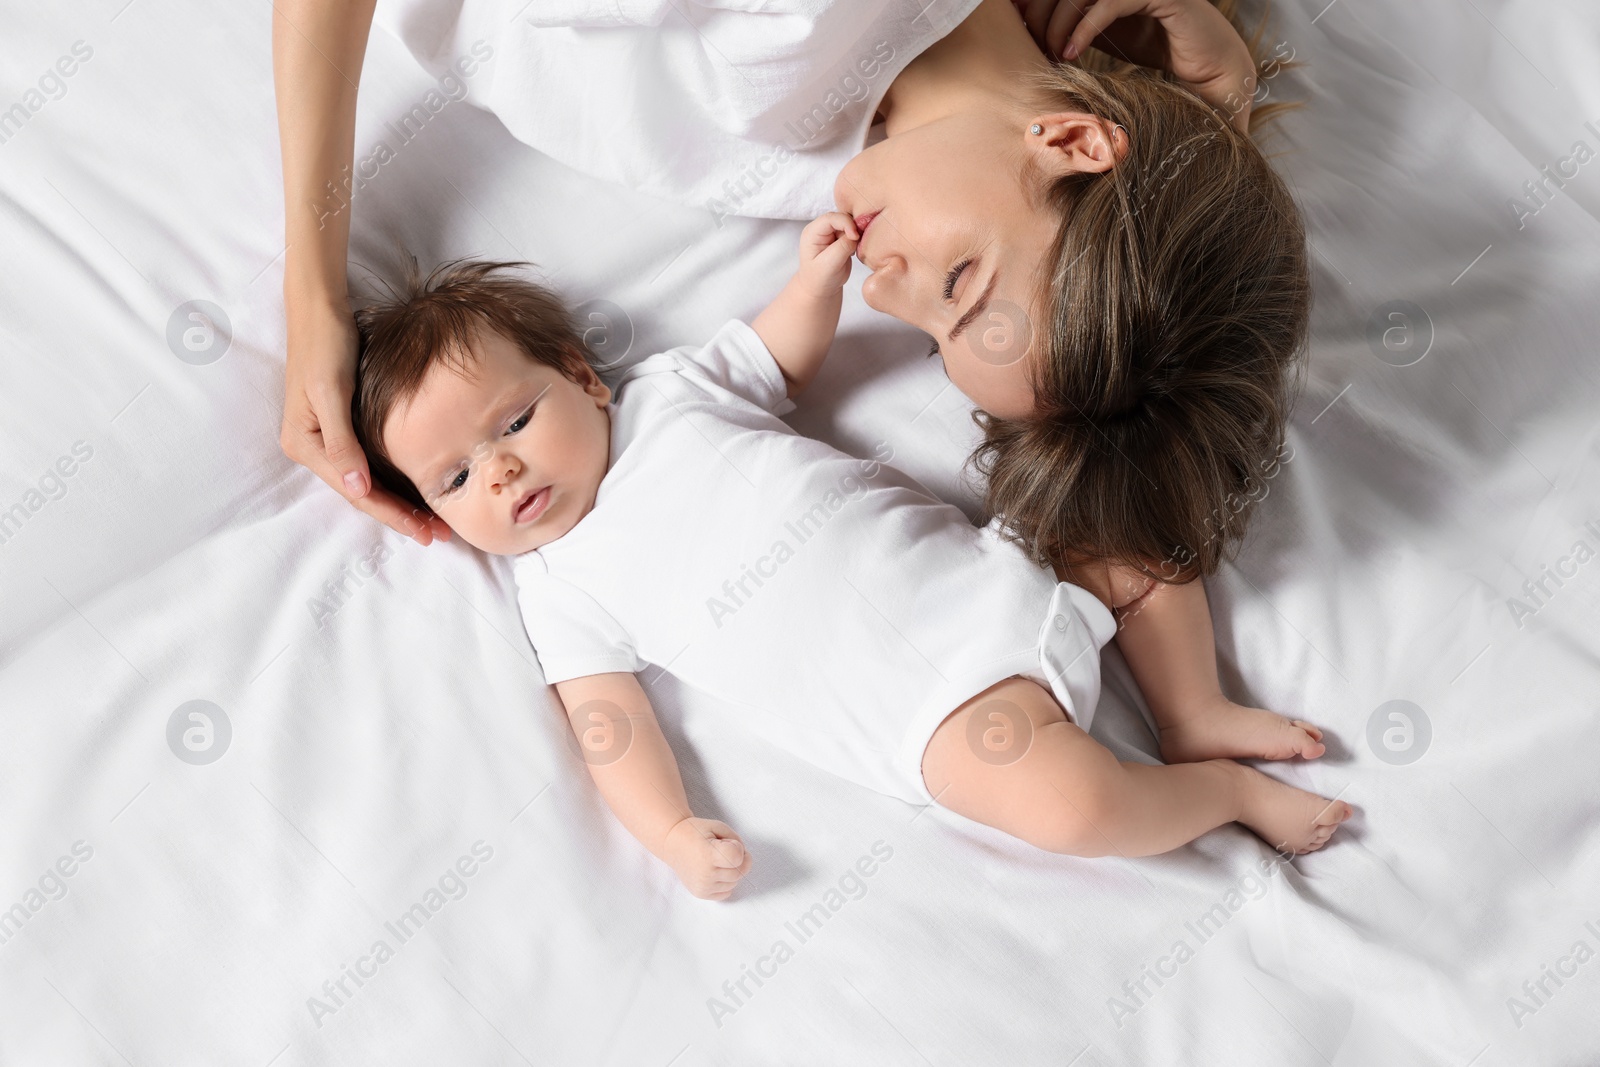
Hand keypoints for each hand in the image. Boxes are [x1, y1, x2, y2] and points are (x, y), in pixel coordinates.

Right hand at [281, 293, 451, 544]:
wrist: (319, 308)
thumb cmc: (325, 344)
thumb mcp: (331, 391)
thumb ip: (342, 441)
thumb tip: (356, 486)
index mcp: (306, 445)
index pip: (356, 493)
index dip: (392, 514)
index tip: (424, 531)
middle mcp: (314, 449)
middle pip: (363, 494)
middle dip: (400, 517)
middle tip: (438, 536)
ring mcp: (327, 439)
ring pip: (368, 484)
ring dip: (400, 504)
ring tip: (434, 523)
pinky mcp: (341, 427)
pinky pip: (371, 465)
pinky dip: (394, 481)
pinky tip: (418, 490)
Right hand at [660, 817, 751, 900]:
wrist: (672, 842)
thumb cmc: (696, 832)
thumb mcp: (719, 827)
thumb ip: (737, 841)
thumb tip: (743, 860)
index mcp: (709, 854)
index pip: (738, 858)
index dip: (738, 848)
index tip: (727, 843)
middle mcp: (705, 874)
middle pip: (739, 872)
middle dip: (738, 861)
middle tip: (724, 851)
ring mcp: (703, 886)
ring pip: (734, 883)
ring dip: (731, 872)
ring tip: (716, 860)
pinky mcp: (701, 893)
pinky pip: (726, 893)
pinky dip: (725, 883)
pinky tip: (715, 872)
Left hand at [794, 211, 858, 297]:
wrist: (820, 289)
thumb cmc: (819, 278)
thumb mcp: (829, 264)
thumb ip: (842, 247)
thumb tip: (856, 235)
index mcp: (812, 232)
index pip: (831, 217)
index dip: (846, 223)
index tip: (855, 237)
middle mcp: (821, 229)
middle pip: (842, 217)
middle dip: (853, 227)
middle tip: (858, 243)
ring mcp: (831, 232)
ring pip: (850, 223)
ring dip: (856, 233)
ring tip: (854, 250)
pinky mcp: (841, 238)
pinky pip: (854, 231)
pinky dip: (858, 238)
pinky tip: (854, 251)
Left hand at [1012, 0, 1255, 127]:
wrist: (1219, 72)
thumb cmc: (1165, 66)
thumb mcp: (1112, 47)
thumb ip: (1082, 38)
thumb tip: (1039, 50)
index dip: (1038, 9)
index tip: (1025, 41)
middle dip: (1041, 13)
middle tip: (1030, 45)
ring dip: (1058, 21)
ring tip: (1051, 53)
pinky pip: (1110, 1)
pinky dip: (1084, 25)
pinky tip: (1069, 53)